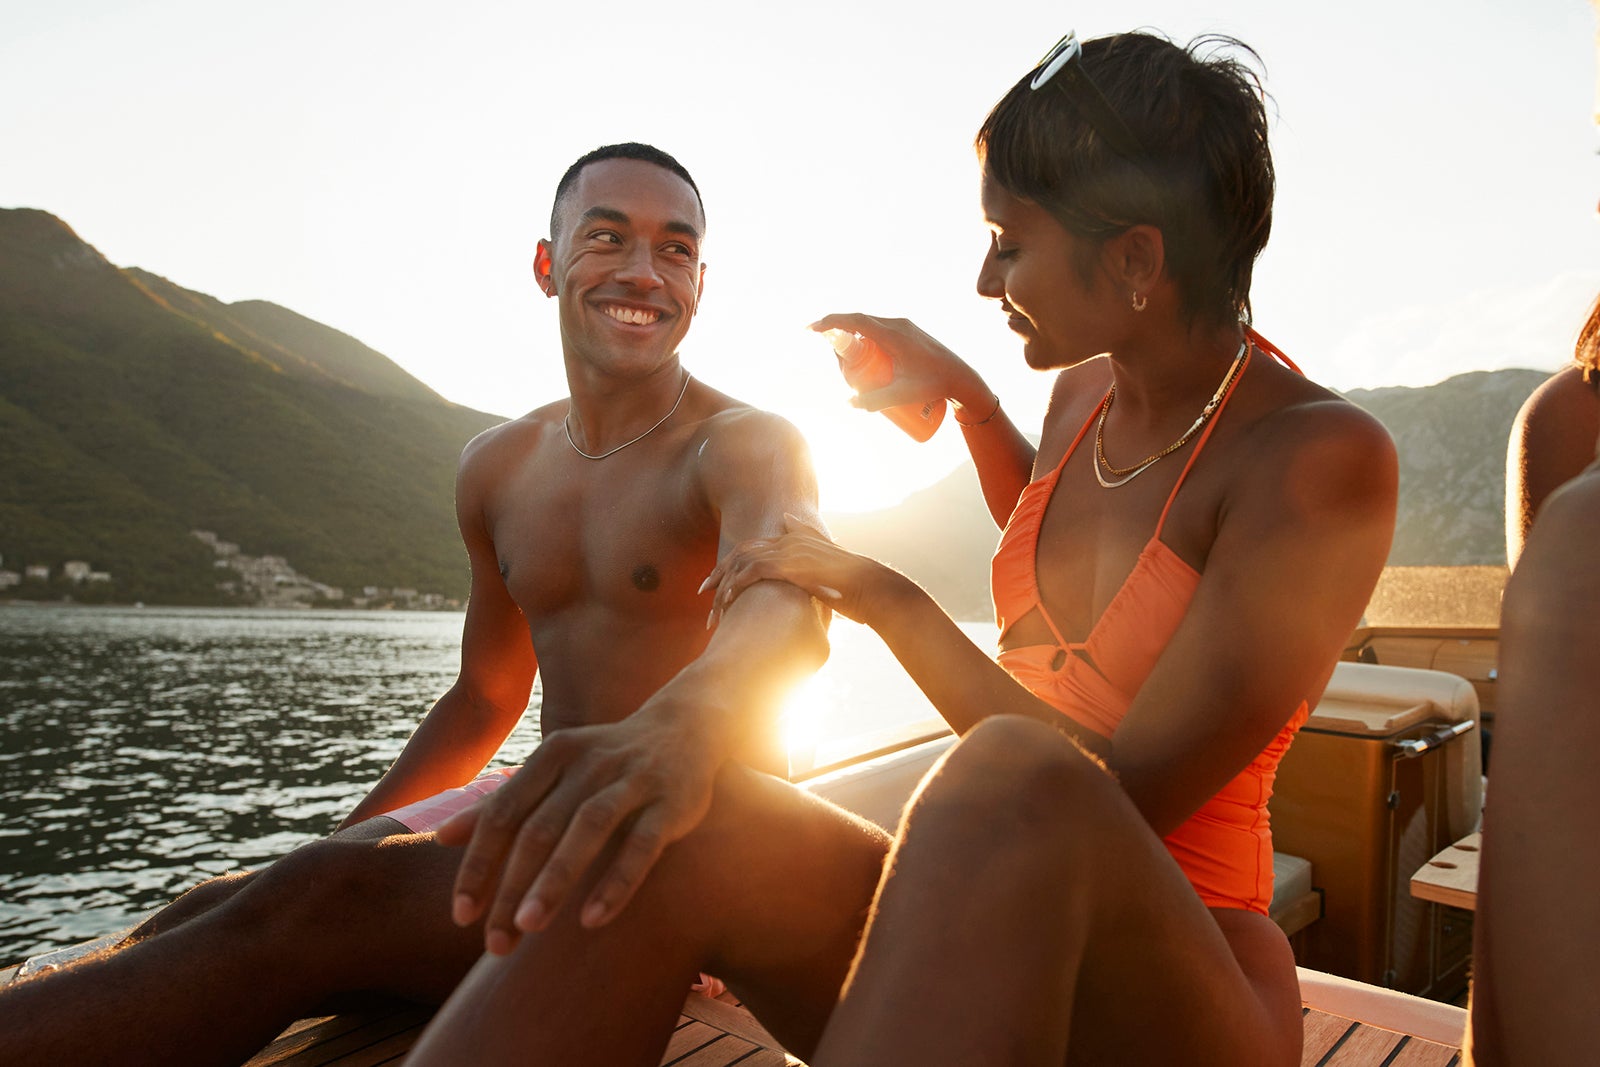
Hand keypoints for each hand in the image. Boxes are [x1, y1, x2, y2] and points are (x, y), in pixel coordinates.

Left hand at [438, 709, 718, 954]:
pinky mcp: (672, 802)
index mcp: (553, 755)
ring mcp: (632, 779)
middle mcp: (589, 762)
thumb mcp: (553, 771)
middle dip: (511, 887)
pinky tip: (592, 919)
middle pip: (539, 828)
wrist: (687, 726)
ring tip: (528, 926)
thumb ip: (503, 802)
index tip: (461, 915)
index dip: (478, 864)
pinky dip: (616, 881)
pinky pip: (642, 845)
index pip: (503, 813)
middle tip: (494, 943)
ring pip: (587, 829)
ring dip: (555, 879)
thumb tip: (443, 838)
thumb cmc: (608, 759)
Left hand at [700, 514, 890, 628]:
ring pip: (742, 561)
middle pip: (742, 551)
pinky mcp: (789, 565)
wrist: (872, 588)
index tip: (719, 581)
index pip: (755, 547)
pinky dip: (735, 586)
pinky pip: (751, 572)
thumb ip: (817, 577)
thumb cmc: (856, 588)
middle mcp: (790, 540)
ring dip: (724, 583)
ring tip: (711, 605)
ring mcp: (789, 550)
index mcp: (797, 539)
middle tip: (703, 590)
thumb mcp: (833, 574)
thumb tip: (806, 582)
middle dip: (720, 571)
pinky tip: (726, 602)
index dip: (734, 563)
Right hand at [810, 313, 991, 415]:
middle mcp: (898, 325)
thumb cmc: (935, 386)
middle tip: (835, 362)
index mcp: (894, 335)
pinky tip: (865, 356)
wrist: (962, 378)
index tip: (812, 330)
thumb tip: (849, 402)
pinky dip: (866, 338)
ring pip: (869, 325)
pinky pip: (879, 329)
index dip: (831, 323)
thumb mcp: (902, 395)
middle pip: (859, 323)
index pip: (856, 322)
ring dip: (854, 338)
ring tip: (851, 364)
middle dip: (840, 337)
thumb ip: (874, 401)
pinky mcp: (908, 330)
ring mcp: (904, 326)